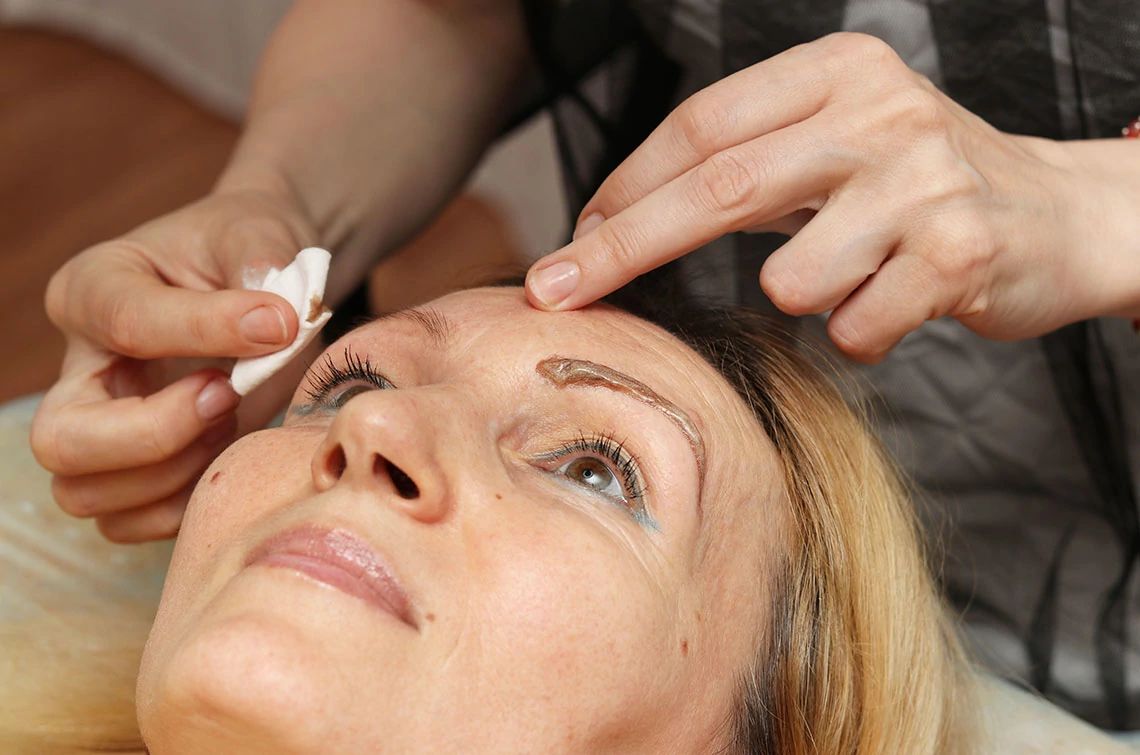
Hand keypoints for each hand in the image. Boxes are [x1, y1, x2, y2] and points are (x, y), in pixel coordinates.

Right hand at [31, 188, 316, 541]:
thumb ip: (260, 266)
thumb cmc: (249, 249)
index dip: (207, 330)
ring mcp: (99, 426)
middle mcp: (79, 367)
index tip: (281, 324)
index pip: (124, 325)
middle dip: (156, 435)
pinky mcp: (135, 471)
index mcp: (91, 291)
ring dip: (175, 473)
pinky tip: (231, 450)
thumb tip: (275, 324)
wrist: (266, 283)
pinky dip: (188, 503)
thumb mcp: (256, 234)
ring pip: (87, 494)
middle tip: (228, 395)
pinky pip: (134, 522)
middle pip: (62, 440)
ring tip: (232, 418)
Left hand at [525, 32, 1118, 360]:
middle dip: (623, 249)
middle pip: (717, 188)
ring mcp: (924, 180)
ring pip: (790, 279)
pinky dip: (857, 336)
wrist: (1062, 215)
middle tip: (556, 292)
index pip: (701, 127)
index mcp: (837, 71)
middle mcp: (880, 112)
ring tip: (855, 275)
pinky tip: (897, 303)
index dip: (626, 188)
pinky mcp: (961, 251)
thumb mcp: (836, 144)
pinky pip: (854, 328)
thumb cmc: (920, 188)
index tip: (574, 239)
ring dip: (801, 298)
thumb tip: (613, 222)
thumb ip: (745, 165)